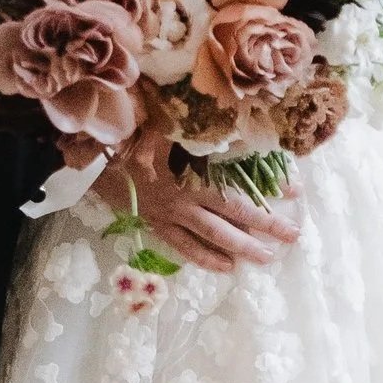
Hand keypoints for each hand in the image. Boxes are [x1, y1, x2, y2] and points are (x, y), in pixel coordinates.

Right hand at [106, 126, 301, 274]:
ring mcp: (170, 214)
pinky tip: (225, 266)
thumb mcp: (163, 120)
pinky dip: (204, 257)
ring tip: (266, 258)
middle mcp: (185, 197)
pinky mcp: (155, 223)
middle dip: (264, 226)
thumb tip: (232, 116)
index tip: (294, 191)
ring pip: (212, 236)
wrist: (89, 158)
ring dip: (240, 248)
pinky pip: (183, 246)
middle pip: (232, 215)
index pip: (238, 183)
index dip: (266, 187)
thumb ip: (194, 123)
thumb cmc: (127, 132)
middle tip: (292, 237)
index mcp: (190, 171)